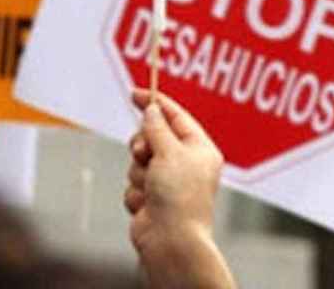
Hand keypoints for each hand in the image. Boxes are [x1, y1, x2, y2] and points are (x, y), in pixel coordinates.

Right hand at [125, 89, 235, 288]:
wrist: (171, 241)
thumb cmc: (179, 196)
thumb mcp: (169, 152)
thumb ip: (157, 128)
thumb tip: (151, 111)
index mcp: (200, 149)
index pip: (176, 117)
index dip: (156, 103)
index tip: (135, 93)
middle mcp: (186, 164)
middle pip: (152, 138)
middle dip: (142, 146)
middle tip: (145, 155)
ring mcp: (168, 182)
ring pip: (138, 162)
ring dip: (139, 173)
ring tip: (151, 188)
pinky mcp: (152, 199)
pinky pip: (133, 183)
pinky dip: (136, 192)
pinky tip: (147, 205)